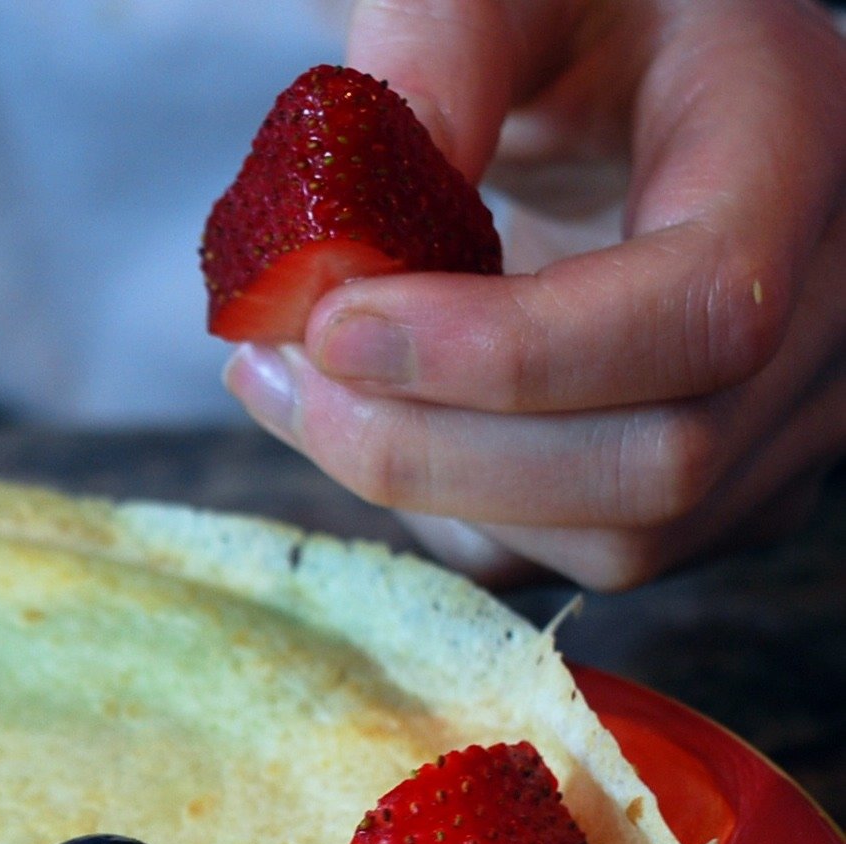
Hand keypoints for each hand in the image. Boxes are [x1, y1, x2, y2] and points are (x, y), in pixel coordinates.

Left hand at [222, 0, 845, 588]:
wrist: (618, 66)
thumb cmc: (559, 14)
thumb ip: (430, 70)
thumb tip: (346, 250)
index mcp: (798, 137)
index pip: (703, 307)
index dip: (508, 355)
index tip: (336, 326)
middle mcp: (834, 296)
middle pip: (659, 462)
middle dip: (434, 445)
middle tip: (281, 364)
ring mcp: (790, 414)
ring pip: (615, 541)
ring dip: (419, 486)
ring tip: (290, 379)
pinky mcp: (717, 488)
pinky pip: (570, 560)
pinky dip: (443, 515)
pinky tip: (368, 416)